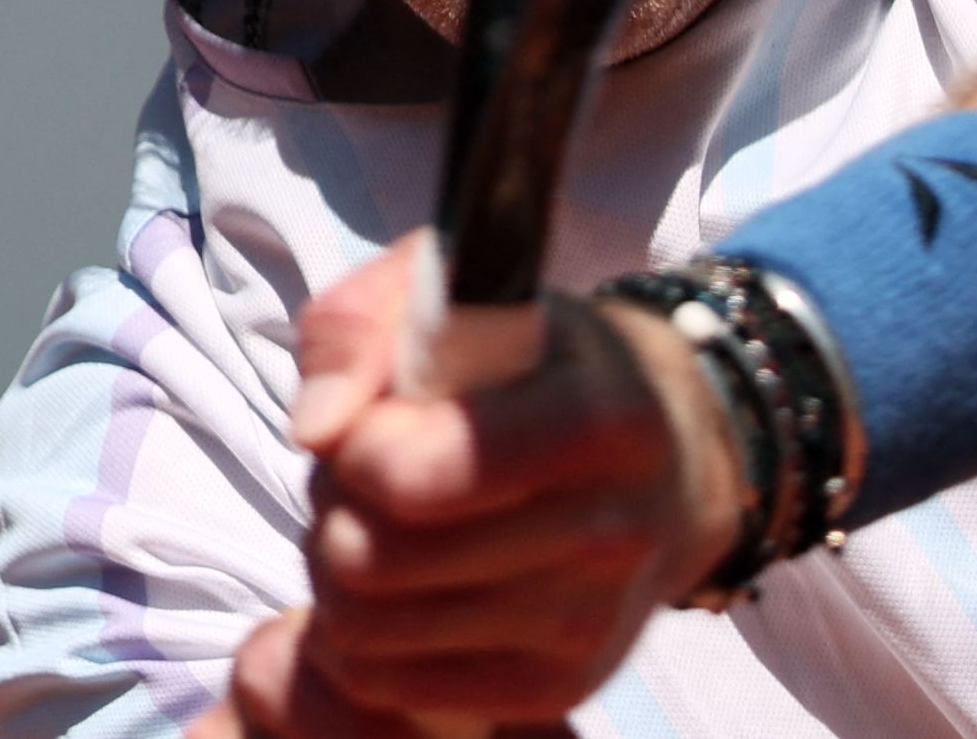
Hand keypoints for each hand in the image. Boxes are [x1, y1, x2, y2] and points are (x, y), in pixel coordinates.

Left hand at [186, 232, 745, 736]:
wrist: (660, 455)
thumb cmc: (527, 356)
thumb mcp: (445, 286)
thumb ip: (358, 324)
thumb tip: (316, 430)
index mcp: (599, 417)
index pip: (417, 475)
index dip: (356, 449)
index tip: (372, 420)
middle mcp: (611, 531)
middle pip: (374, 559)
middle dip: (332, 507)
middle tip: (361, 473)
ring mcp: (591, 624)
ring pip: (369, 629)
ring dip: (337, 571)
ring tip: (376, 519)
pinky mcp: (560, 689)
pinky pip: (390, 684)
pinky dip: (362, 639)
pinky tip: (396, 585)